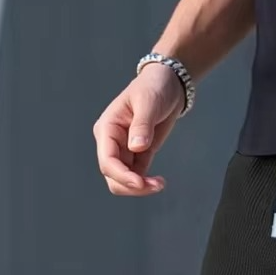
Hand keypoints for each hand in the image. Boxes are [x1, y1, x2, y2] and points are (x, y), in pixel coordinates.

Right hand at [93, 64, 184, 196]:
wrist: (168, 86)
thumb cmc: (154, 88)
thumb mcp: (149, 103)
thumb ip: (142, 125)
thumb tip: (136, 147)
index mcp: (108, 128)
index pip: (107, 160)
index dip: (122, 175)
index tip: (141, 183)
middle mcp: (112, 142)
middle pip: (112, 176)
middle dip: (131, 186)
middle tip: (156, 185)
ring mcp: (123, 150)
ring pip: (123, 180)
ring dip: (139, 188)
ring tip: (159, 184)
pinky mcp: (138, 155)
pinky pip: (136, 176)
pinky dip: (145, 184)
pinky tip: (159, 182)